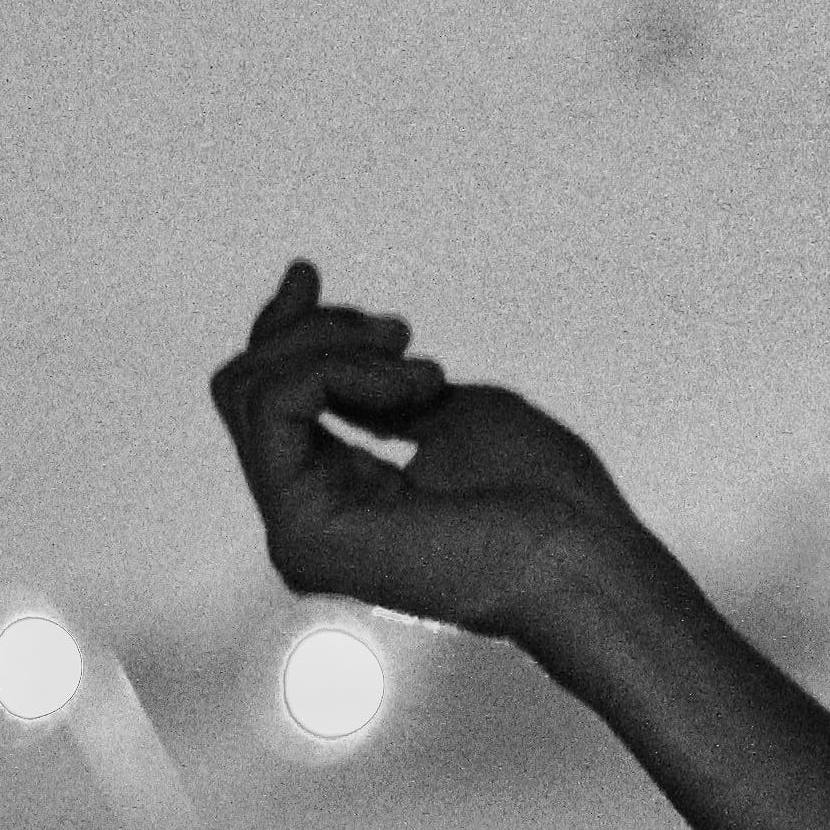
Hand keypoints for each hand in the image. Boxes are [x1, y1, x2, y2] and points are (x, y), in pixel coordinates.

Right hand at [207, 261, 649, 647]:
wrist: (583, 556)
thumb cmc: (545, 493)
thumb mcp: (447, 411)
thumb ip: (375, 390)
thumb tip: (322, 358)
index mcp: (341, 499)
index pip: (271, 404)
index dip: (284, 332)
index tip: (307, 273)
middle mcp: (306, 521)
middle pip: (246, 389)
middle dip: (315, 332)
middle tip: (402, 332)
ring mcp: (298, 532)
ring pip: (251, 392)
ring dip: (337, 350)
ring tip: (424, 373)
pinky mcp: (302, 532)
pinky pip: (275, 408)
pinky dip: (337, 371)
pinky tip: (411, 389)